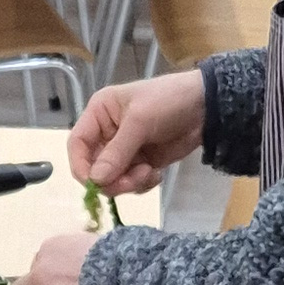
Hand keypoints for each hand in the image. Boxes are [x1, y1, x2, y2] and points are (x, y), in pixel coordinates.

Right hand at [69, 72, 204, 194]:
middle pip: (93, 167)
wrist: (206, 107)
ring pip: (112, 179)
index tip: (93, 184)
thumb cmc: (168, 100)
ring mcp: (124, 150)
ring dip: (128, 182)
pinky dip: (141, 184)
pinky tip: (156, 174)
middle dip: (111, 178)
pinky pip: (130, 182)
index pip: (77, 144)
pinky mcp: (141, 162)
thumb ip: (117, 152)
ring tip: (149, 173)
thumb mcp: (140, 121)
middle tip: (132, 181)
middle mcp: (107, 133)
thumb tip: (95, 180)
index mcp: (99, 114)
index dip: (80, 166)